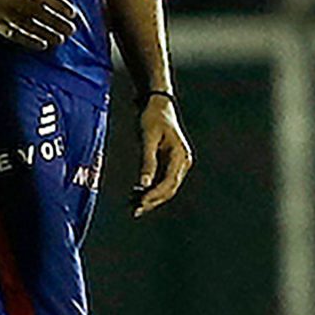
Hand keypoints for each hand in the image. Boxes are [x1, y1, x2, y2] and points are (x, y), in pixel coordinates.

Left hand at [131, 93, 191, 215]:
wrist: (158, 103)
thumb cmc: (152, 117)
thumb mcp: (147, 138)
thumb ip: (147, 161)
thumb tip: (142, 184)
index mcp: (180, 155)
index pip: (168, 183)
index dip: (154, 195)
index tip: (140, 204)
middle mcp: (183, 161)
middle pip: (169, 189)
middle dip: (152, 201)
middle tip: (134, 211)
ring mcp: (178, 163)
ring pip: (166, 187)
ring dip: (151, 197)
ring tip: (132, 206)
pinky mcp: (170, 162)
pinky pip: (162, 180)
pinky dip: (150, 188)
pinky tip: (136, 194)